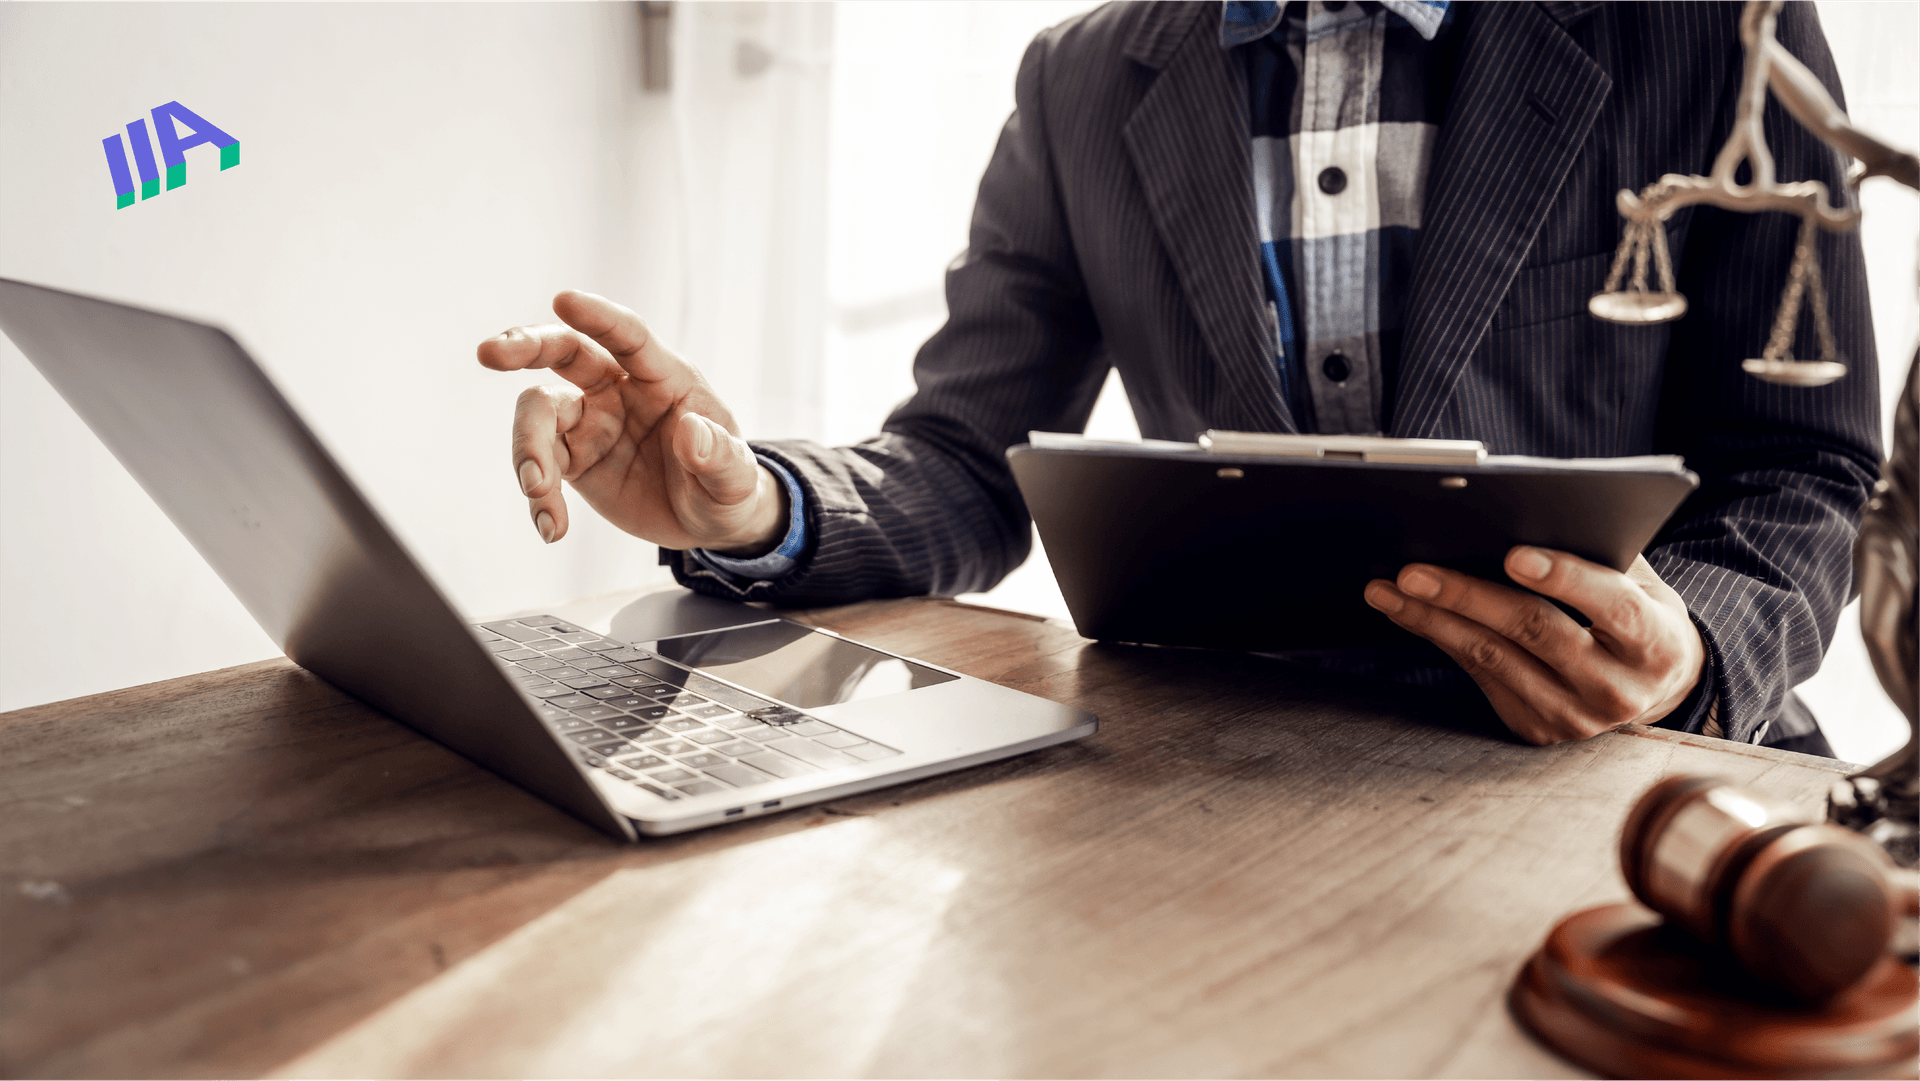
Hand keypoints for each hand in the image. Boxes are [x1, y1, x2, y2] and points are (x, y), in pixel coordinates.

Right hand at [476, 291, 786, 553]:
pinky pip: (540, 466)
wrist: (707, 521)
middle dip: (526, 347)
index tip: (563, 300)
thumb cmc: (726, 484)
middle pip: (565, 351)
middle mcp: (620, 389)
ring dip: (527, 449)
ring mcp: (591, 422)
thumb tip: (692, 432)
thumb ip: (720, 456)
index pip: (628, 336)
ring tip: (537, 491)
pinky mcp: (573, 460)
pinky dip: (538, 498)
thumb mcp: (735, 478)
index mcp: (664, 377)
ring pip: (540, 413)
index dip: (598, 317)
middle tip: (489, 354)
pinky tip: (550, 528)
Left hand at [1362, 548, 1705, 744]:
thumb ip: (1601, 552)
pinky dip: (1441, 639)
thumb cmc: (1640, 613)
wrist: (1654, 687)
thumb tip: (1529, 509)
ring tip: (1389, 589)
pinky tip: (1410, 613)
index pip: (1612, 606)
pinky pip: (1480, 677)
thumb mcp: (1642, 583)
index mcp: (1656, 644)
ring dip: (1433, 620)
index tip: (1513, 554)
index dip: (1564, 578)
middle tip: (1414, 571)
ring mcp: (1575, 716)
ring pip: (1493, 658)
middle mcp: (1618, 689)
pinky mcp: (1538, 729)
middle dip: (1467, 596)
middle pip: (1535, 632)